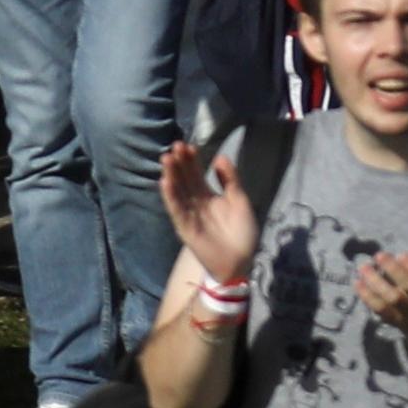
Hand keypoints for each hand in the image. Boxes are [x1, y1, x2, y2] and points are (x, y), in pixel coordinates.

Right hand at [158, 134, 266, 296]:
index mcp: (208, 196)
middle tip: (175, 146)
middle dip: (179, 163)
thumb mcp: (240, 201)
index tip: (188, 145)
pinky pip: (176, 210)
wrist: (241, 262)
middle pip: (185, 179)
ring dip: (171, 175)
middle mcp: (195, 203)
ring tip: (166, 159)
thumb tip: (219, 156)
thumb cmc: (242, 233)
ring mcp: (189, 214)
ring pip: (177, 191)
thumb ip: (230, 180)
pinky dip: (170, 196)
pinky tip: (165, 182)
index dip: (192, 160)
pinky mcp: (185, 228)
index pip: (196, 174)